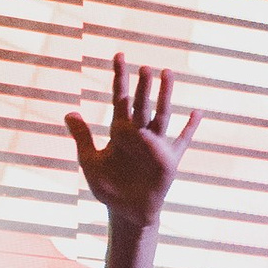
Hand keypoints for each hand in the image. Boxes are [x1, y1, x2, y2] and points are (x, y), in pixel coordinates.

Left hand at [66, 58, 198, 233]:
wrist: (126, 211)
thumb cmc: (108, 188)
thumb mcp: (90, 161)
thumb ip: (82, 137)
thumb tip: (69, 112)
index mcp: (119, 131)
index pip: (120, 98)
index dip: (119, 77)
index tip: (118, 55)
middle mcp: (139, 132)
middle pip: (141, 103)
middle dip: (143, 86)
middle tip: (145, 67)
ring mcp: (155, 144)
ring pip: (161, 114)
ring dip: (165, 95)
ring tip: (168, 74)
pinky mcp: (168, 159)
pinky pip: (182, 140)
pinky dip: (190, 127)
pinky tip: (198, 112)